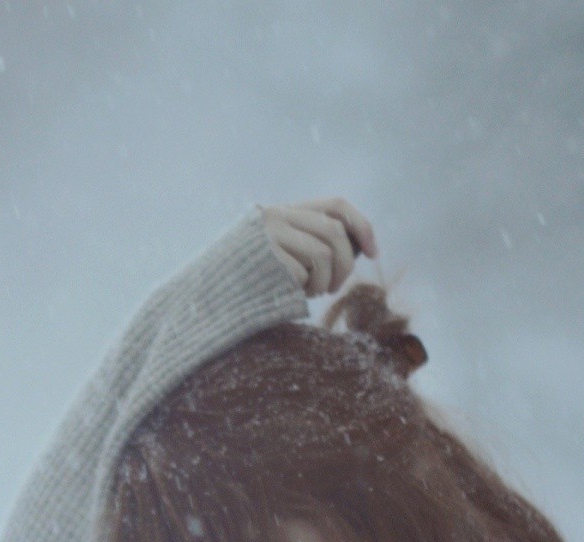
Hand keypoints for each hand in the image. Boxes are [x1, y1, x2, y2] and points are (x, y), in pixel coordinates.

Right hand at [258, 197, 377, 296]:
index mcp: (286, 210)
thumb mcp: (280, 246)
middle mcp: (278, 216)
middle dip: (346, 265)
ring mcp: (271, 236)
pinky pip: (303, 274)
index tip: (373, 254)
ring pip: (324, 255)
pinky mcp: (266, 258)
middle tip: (335, 288)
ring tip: (312, 292)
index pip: (337, 206)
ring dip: (325, 282)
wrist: (210, 290)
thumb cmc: (251, 275)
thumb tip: (358, 248)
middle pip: (335, 233)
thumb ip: (309, 238)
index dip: (362, 227)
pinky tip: (290, 294)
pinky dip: (303, 290)